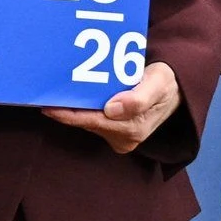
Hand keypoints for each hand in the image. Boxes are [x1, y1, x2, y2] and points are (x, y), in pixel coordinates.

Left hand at [43, 62, 181, 153]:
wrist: (177, 91)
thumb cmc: (167, 84)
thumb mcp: (159, 83)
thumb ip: (140, 97)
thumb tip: (112, 109)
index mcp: (133, 129)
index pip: (92, 121)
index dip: (69, 114)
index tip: (48, 106)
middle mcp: (125, 138)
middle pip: (87, 122)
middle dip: (66, 110)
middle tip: (43, 95)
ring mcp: (120, 137)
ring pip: (88, 121)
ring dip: (73, 108)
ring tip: (53, 93)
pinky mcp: (116, 131)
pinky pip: (93, 119)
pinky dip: (83, 108)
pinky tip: (70, 97)